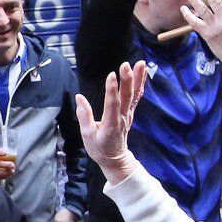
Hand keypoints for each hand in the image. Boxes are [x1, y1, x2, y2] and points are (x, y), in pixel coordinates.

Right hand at [76, 62, 149, 185]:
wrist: (115, 159)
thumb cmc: (99, 148)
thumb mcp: (87, 136)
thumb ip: (84, 116)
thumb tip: (79, 97)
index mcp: (110, 124)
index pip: (112, 104)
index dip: (112, 90)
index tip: (111, 75)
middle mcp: (122, 118)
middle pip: (126, 97)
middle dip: (127, 80)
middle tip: (125, 65)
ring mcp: (128, 114)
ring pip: (135, 94)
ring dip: (138, 78)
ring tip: (140, 63)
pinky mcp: (130, 112)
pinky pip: (137, 96)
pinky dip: (141, 83)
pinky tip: (142, 72)